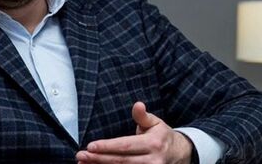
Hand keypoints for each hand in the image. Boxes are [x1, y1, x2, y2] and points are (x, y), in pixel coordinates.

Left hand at [75, 102, 192, 163]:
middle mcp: (152, 161)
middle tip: (81, 156)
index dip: (107, 146)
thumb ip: (142, 116)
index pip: (126, 146)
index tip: (90, 146)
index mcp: (153, 144)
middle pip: (121, 161)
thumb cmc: (162, 136)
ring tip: (84, 163)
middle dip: (99, 159)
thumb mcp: (155, 123)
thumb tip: (137, 105)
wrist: (180, 154)